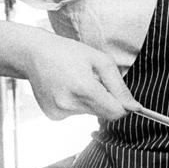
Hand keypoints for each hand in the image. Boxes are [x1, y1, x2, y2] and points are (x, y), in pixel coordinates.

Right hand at [24, 39, 138, 120]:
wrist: (34, 54)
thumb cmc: (70, 53)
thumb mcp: (101, 61)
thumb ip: (119, 86)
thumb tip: (135, 107)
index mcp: (83, 88)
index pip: (115, 112)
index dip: (123, 106)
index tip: (123, 97)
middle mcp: (69, 104)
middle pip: (104, 114)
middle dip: (107, 101)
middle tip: (96, 82)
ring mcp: (58, 112)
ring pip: (91, 114)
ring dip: (91, 101)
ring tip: (77, 82)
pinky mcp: (52, 115)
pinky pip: (76, 113)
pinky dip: (77, 103)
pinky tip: (66, 89)